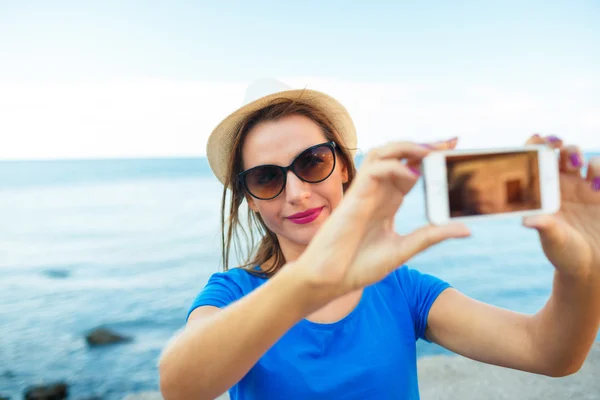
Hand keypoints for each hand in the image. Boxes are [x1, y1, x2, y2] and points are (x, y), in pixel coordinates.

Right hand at [296, 138, 470, 297]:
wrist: (331, 279)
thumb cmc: (359, 265)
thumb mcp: (404, 249)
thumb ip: (432, 235)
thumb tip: (467, 229)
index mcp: (389, 202)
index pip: (412, 169)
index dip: (430, 158)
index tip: (455, 150)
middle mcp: (378, 192)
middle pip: (399, 155)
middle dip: (424, 146)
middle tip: (451, 144)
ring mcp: (366, 192)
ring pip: (382, 153)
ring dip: (406, 148)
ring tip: (430, 152)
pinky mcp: (354, 197)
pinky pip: (373, 170)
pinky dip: (393, 166)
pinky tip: (411, 175)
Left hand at [523, 134, 599, 278]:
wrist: (591, 267)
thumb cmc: (564, 254)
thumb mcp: (553, 240)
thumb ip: (544, 227)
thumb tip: (527, 220)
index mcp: (541, 191)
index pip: (535, 161)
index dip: (536, 145)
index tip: (540, 139)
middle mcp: (561, 185)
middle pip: (560, 153)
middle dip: (561, 147)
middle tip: (563, 152)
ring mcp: (583, 187)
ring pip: (581, 158)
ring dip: (580, 156)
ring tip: (582, 173)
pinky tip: (597, 186)